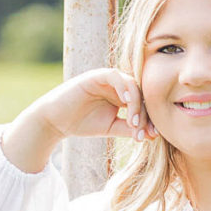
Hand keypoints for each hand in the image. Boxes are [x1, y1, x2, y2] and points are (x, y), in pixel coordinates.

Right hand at [1, 67, 153, 173]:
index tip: (153, 136)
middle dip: (145, 114)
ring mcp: (108, 78)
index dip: (150, 118)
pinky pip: (115, 76)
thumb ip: (129, 129)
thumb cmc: (82, 123)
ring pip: (131, 85)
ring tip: (134, 123)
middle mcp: (118, 85)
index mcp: (123, 96)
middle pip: (141, 94)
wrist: (56, 121)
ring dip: (136, 103)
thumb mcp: (111, 128)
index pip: (144, 103)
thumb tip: (152, 135)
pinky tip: (126, 103)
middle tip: (144, 132)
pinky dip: (124, 88)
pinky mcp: (97, 75)